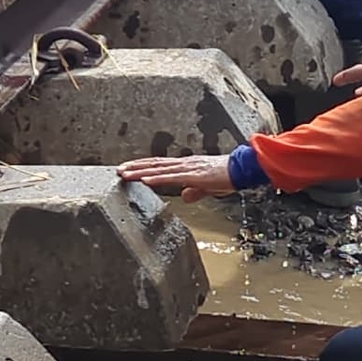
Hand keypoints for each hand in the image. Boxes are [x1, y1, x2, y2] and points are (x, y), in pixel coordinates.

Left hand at [117, 154, 235, 199]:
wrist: (243, 170)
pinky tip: (145, 180)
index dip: (144, 167)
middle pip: (154, 164)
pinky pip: (172, 177)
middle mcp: (184, 164)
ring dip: (140, 172)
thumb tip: (184, 196)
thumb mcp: (208, 187)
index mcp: (187, 166)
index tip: (129, 169)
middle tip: (119, 170)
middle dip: (136, 167)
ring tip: (125, 174)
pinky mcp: (194, 175)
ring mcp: (188, 168)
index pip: (160, 165)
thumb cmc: (228, 176)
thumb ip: (195, 191)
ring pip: (159, 169)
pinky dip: (157, 178)